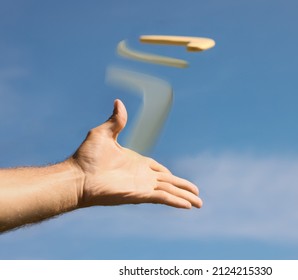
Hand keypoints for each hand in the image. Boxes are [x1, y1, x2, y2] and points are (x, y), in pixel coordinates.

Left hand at [71, 99, 201, 208]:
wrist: (77, 176)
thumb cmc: (86, 157)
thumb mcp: (103, 133)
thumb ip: (116, 120)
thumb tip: (118, 102)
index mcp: (137, 163)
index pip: (159, 170)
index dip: (169, 175)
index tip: (175, 178)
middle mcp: (142, 176)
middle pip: (170, 182)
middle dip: (184, 188)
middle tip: (197, 194)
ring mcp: (142, 186)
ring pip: (170, 191)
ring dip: (185, 196)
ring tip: (199, 203)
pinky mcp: (140, 194)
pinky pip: (163, 197)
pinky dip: (176, 201)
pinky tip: (188, 205)